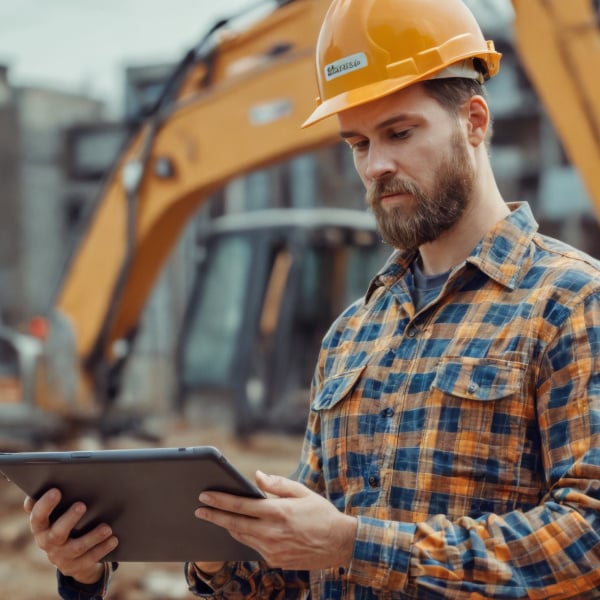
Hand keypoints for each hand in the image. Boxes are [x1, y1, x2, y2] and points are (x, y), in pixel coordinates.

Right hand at [23, 488, 117, 583]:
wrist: (70, 556)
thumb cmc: (63, 523)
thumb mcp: (55, 513)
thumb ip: (51, 499)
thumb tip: (50, 479)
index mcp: (41, 527)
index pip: (37, 517)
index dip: (44, 505)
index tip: (56, 491)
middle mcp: (47, 543)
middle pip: (56, 534)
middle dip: (69, 519)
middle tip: (82, 505)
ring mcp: (61, 557)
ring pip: (77, 547)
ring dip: (93, 536)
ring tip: (107, 527)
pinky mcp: (75, 567)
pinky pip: (90, 559)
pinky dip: (103, 548)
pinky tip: (113, 539)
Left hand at [195, 471, 356, 569]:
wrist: (339, 544)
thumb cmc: (321, 513)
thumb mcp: (302, 491)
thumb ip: (277, 484)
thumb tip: (257, 476)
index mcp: (278, 512)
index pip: (241, 506)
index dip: (220, 500)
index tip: (205, 496)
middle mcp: (272, 533)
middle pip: (235, 524)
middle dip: (214, 516)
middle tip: (198, 509)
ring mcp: (273, 550)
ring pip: (241, 537)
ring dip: (226, 527)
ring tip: (214, 517)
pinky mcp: (275, 561)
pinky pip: (253, 547)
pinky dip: (243, 536)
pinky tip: (237, 529)